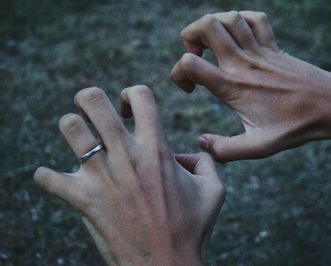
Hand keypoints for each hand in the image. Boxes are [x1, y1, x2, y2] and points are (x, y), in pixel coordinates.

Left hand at [34, 86, 224, 264]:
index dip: (132, 94)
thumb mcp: (214, 190)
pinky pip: (48, 178)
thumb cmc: (193, 228)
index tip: (130, 110)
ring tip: (79, 141)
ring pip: (70, 129)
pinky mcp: (83, 200)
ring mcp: (102, 176)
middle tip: (94, 112)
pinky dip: (47, 177)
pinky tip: (55, 179)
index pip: (140, 96)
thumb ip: (206, 162)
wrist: (167, 265)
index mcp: (157, 147)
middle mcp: (126, 155)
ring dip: (71, 129)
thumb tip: (187, 155)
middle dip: (89, 98)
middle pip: (93, 101)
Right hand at [171, 11, 330, 160]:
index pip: (190, 64)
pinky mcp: (274, 46)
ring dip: (213, 24)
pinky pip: (255, 19)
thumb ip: (225, 150)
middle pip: (207, 26)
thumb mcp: (258, 148)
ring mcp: (259, 51)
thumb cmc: (294, 128)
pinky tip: (238, 36)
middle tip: (195, 54)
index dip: (178, 73)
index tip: (190, 89)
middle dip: (190, 35)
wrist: (330, 106)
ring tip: (212, 43)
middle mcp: (242, 63)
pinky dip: (242, 19)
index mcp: (232, 87)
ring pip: (229, 18)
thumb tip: (201, 142)